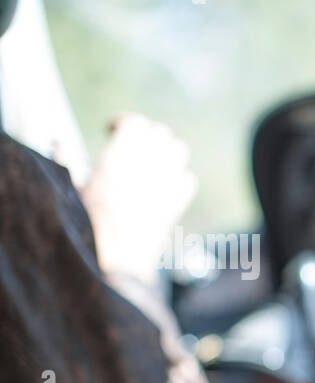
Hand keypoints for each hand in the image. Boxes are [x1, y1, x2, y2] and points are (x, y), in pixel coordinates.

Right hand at [79, 113, 197, 286]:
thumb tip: (57, 142)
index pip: (134, 122)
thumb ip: (66, 160)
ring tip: (151, 161)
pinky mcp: (180, 203)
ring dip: (167, 150)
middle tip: (133, 145)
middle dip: (146, 134)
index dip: (123, 123)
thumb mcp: (70, 189)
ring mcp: (169, 183)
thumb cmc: (88, 225)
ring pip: (179, 149)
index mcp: (120, 157)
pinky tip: (165, 185)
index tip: (112, 130)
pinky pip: (189, 178)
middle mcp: (148, 165)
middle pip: (159, 132)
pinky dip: (180, 176)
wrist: (118, 260)